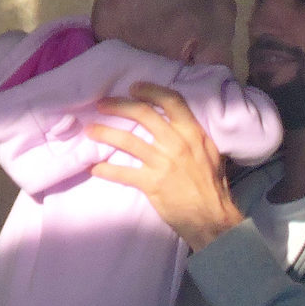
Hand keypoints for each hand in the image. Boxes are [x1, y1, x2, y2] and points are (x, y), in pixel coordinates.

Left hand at [86, 82, 244, 250]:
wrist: (213, 217)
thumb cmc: (212, 186)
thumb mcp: (210, 153)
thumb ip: (193, 137)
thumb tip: (177, 125)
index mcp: (193, 133)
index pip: (171, 101)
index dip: (151, 91)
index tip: (134, 88)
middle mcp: (177, 143)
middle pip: (143, 114)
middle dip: (119, 105)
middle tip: (102, 104)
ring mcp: (163, 163)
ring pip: (128, 140)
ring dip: (105, 133)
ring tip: (91, 130)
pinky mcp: (152, 184)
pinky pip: (123, 173)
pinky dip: (106, 170)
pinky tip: (95, 168)